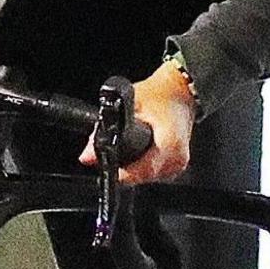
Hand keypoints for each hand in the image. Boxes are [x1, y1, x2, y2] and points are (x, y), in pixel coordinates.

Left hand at [94, 58, 194, 184]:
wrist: (182, 90)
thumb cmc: (160, 93)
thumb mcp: (127, 107)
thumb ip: (103, 131)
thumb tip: (87, 155)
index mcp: (168, 145)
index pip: (138, 173)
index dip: (118, 171)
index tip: (107, 163)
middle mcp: (176, 159)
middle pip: (140, 177)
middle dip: (124, 167)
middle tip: (117, 149)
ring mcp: (179, 165)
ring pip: (147, 178)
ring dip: (135, 167)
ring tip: (132, 146)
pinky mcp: (178, 166)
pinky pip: (156, 174)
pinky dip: (146, 165)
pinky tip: (143, 150)